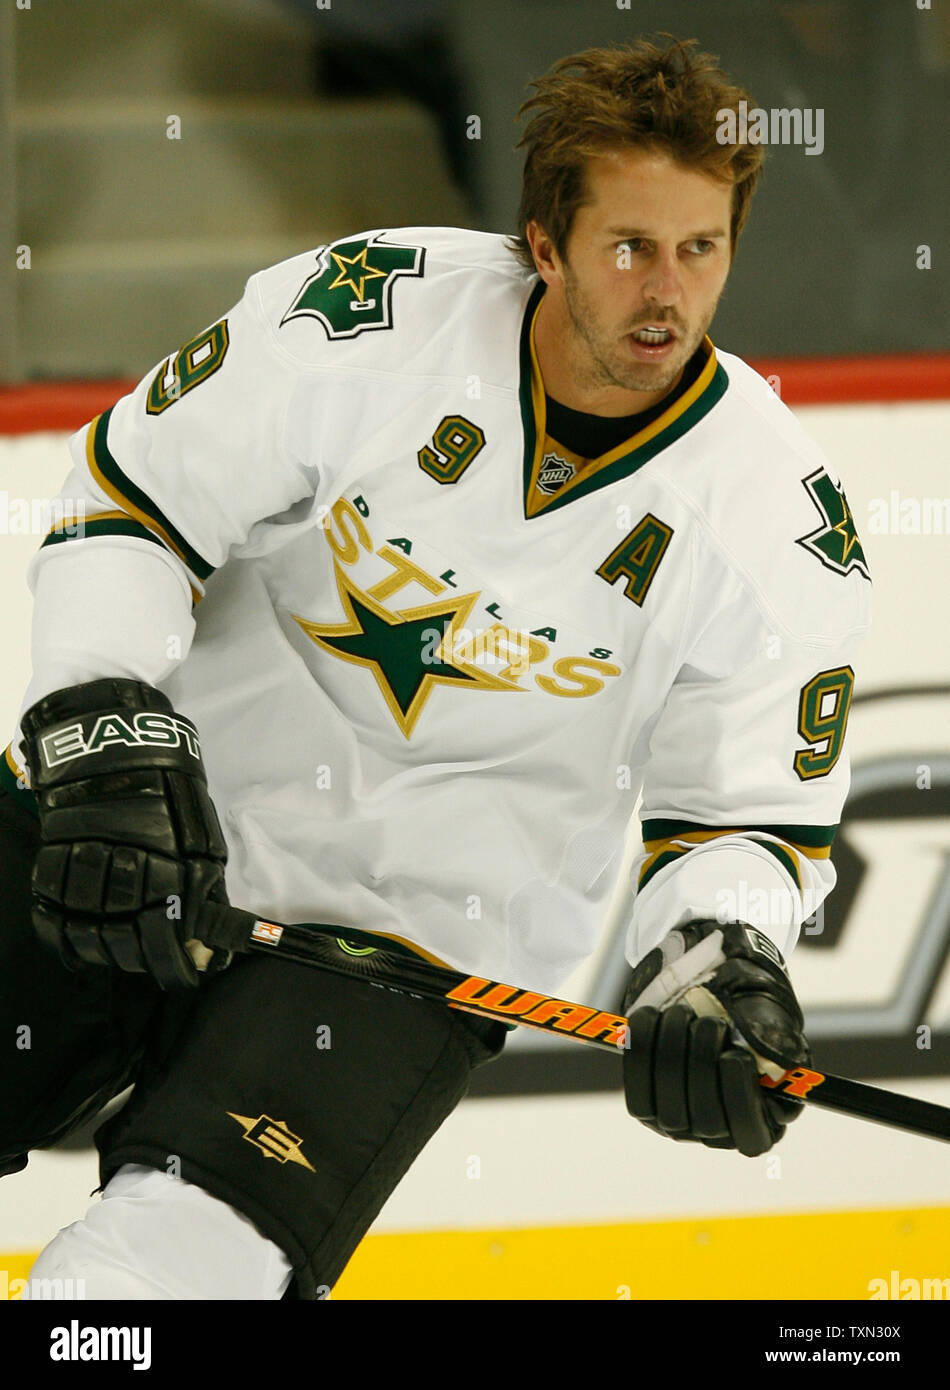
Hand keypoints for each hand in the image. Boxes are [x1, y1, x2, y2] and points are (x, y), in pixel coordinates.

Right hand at [20, 678, 230, 989]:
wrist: (111, 742)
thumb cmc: (166, 787)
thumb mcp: (199, 832)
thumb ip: (203, 884)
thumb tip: (209, 934)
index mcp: (169, 863)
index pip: (166, 933)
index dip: (172, 964)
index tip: (182, 979)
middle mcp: (125, 869)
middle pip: (121, 939)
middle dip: (135, 960)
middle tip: (147, 965)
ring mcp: (83, 863)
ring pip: (84, 929)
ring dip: (100, 950)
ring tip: (114, 953)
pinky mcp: (52, 854)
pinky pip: (49, 908)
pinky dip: (59, 934)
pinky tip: (73, 944)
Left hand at [622, 919, 809, 1155]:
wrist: (709, 1000)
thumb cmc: (750, 1015)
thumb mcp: (774, 1021)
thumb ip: (779, 1041)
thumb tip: (783, 1060)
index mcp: (763, 1122)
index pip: (751, 1133)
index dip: (742, 1097)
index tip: (736, 1056)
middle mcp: (720, 1133)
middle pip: (705, 1121)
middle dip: (703, 1065)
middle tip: (709, 1023)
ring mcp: (680, 1124)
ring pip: (667, 1109)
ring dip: (671, 1051)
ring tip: (682, 1012)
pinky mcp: (647, 1107)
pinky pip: (637, 1089)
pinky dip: (641, 1049)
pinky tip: (651, 1016)